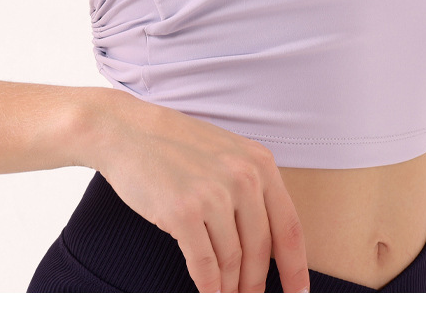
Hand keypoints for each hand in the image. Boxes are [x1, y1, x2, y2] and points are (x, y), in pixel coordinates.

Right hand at [88, 90, 310, 292]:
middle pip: (261, 250)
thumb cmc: (175, 144)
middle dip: (256, 284)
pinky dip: (208, 286)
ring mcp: (214, 194)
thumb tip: (266, 244)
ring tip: (227, 297)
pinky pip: (204, 264)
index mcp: (259, 163)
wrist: (126, 130)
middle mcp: (243, 177)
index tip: (298, 293)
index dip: (296, 268)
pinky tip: (207, 293)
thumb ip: (251, 190)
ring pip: (233, 261)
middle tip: (252, 300)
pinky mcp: (183, 211)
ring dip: (231, 287)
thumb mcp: (226, 154)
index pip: (289, 227)